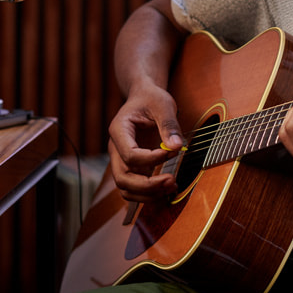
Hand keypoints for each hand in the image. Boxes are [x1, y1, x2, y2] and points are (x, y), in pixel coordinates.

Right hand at [107, 83, 184, 202]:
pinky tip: (167, 188)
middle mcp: (115, 148)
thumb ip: (169, 125)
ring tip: (172, 186)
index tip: (172, 152)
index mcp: (119, 130)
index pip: (130, 155)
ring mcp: (120, 160)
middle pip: (123, 178)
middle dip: (148, 185)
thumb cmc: (151, 99)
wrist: (144, 98)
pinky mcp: (130, 167)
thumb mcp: (163, 105)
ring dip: (148, 194)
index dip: (152, 159)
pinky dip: (148, 194)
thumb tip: (176, 147)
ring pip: (125, 188)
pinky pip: (133, 189)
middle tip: (172, 181)